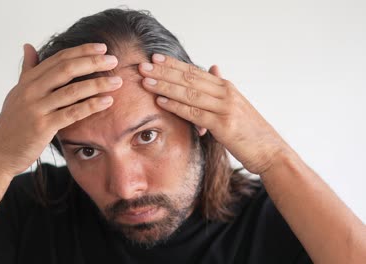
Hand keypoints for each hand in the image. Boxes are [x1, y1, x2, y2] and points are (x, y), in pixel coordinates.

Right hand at [0, 43, 122, 175]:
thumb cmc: (12, 125)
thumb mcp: (17, 94)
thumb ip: (27, 71)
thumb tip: (29, 46)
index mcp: (27, 81)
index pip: (58, 59)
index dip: (82, 51)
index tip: (102, 48)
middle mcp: (31, 91)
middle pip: (67, 69)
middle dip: (93, 62)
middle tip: (114, 60)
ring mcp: (36, 108)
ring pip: (72, 90)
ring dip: (98, 84)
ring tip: (117, 81)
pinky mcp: (43, 126)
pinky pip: (72, 113)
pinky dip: (91, 105)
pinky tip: (107, 101)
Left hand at [138, 54, 287, 174]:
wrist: (271, 151)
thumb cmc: (250, 130)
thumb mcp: (236, 104)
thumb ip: (220, 87)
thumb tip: (213, 67)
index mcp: (226, 87)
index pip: (195, 71)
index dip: (174, 64)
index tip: (155, 58)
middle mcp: (226, 93)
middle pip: (189, 78)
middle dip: (164, 71)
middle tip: (143, 65)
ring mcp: (225, 108)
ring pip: (189, 93)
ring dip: (165, 86)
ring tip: (146, 81)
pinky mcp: (224, 125)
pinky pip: (195, 113)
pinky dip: (176, 106)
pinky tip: (161, 101)